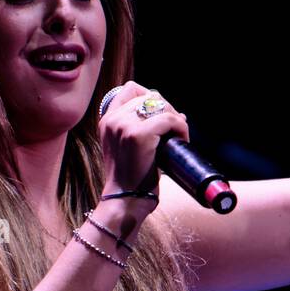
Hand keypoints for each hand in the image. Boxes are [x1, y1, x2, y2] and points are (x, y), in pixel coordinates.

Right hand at [98, 81, 189, 201]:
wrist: (125, 201)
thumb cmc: (131, 180)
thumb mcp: (127, 148)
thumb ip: (141, 128)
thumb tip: (176, 114)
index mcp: (106, 121)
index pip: (130, 89)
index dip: (150, 96)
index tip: (161, 114)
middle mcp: (113, 120)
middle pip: (149, 95)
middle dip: (167, 109)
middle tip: (175, 129)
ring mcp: (124, 126)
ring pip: (161, 105)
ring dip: (175, 118)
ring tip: (179, 135)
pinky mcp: (139, 135)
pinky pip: (169, 119)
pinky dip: (181, 128)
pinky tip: (183, 139)